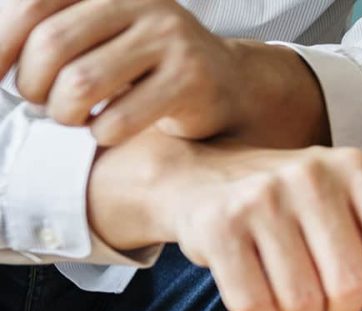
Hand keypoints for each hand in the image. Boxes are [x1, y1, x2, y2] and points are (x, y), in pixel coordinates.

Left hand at [0, 0, 274, 144]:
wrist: (226, 83)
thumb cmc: (146, 65)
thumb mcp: (101, 32)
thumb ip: (54, 32)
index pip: (34, 4)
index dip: (2, 43)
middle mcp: (141, 4)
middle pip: (52, 45)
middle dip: (33, 85)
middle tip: (41, 102)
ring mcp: (169, 40)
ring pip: (81, 83)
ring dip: (64, 113)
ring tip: (73, 117)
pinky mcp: (190, 80)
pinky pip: (121, 118)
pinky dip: (102, 133)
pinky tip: (106, 130)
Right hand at [90, 138, 361, 310]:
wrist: (200, 176)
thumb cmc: (293, 206)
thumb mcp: (346, 211)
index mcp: (354, 170)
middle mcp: (312, 176)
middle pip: (351, 285)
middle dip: (341, 308)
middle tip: (324, 296)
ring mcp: (263, 198)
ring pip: (303, 304)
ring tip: (289, 291)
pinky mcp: (219, 227)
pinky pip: (257, 307)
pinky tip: (260, 295)